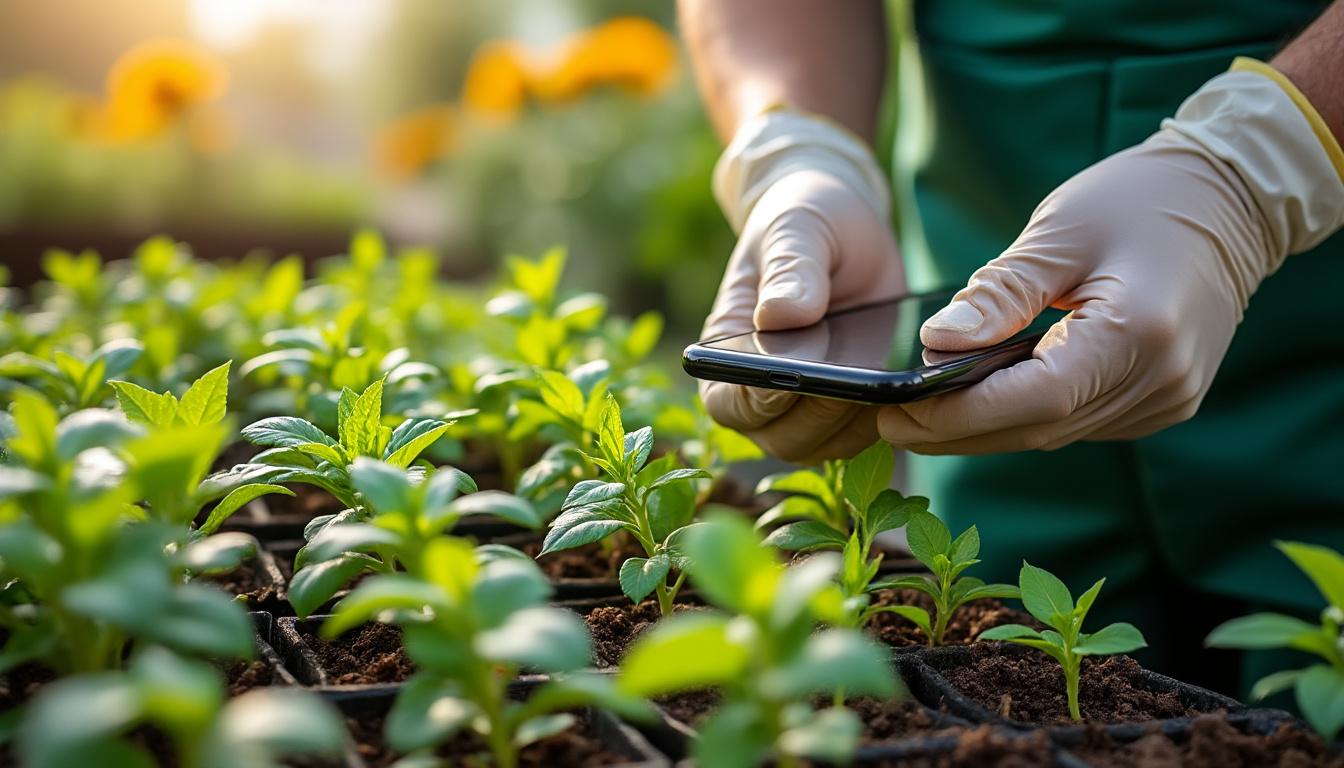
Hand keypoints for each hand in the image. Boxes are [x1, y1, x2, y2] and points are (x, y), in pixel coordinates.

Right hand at [701, 110, 903, 461]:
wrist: (844, 228)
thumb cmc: (804, 221)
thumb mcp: (796, 229)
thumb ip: (789, 268)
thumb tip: (781, 317)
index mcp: (728, 349)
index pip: (727, 401)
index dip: (754, 401)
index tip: (792, 377)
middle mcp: (760, 389)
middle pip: (779, 437)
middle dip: (816, 416)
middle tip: (854, 380)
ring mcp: (806, 404)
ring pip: (824, 446)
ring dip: (855, 423)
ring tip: (887, 381)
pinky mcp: (851, 405)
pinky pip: (864, 435)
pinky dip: (887, 419)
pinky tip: (911, 388)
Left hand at [878, 63, 1343, 453]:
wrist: (1233, 200)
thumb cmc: (1141, 199)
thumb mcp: (1060, 232)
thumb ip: (1000, 293)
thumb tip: (934, 343)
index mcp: (1136, 335)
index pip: (1031, 399)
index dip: (958, 415)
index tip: (894, 413)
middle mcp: (1159, 382)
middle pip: (1038, 428)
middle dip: (958, 431)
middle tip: (889, 423)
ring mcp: (1168, 399)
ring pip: (1056, 433)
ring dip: (987, 430)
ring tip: (921, 415)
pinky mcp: (1165, 401)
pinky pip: (1080, 422)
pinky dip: (1028, 416)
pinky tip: (983, 402)